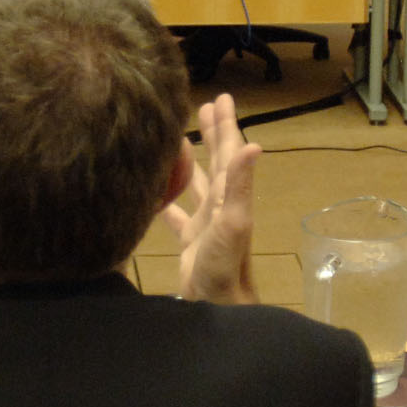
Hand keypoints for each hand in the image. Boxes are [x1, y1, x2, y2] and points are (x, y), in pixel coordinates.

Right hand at [163, 94, 260, 304]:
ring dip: (191, 160)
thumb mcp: (233, 223)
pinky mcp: (190, 242)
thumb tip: (252, 144)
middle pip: (216, 162)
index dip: (225, 125)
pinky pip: (176, 215)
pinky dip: (167, 200)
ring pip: (197, 183)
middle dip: (213, 133)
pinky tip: (154, 190)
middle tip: (206, 104)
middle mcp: (218, 205)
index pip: (228, 152)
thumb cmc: (225, 266)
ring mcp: (204, 224)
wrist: (218, 308)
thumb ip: (239, 186)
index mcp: (228, 196)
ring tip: (180, 136)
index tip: (221, 98)